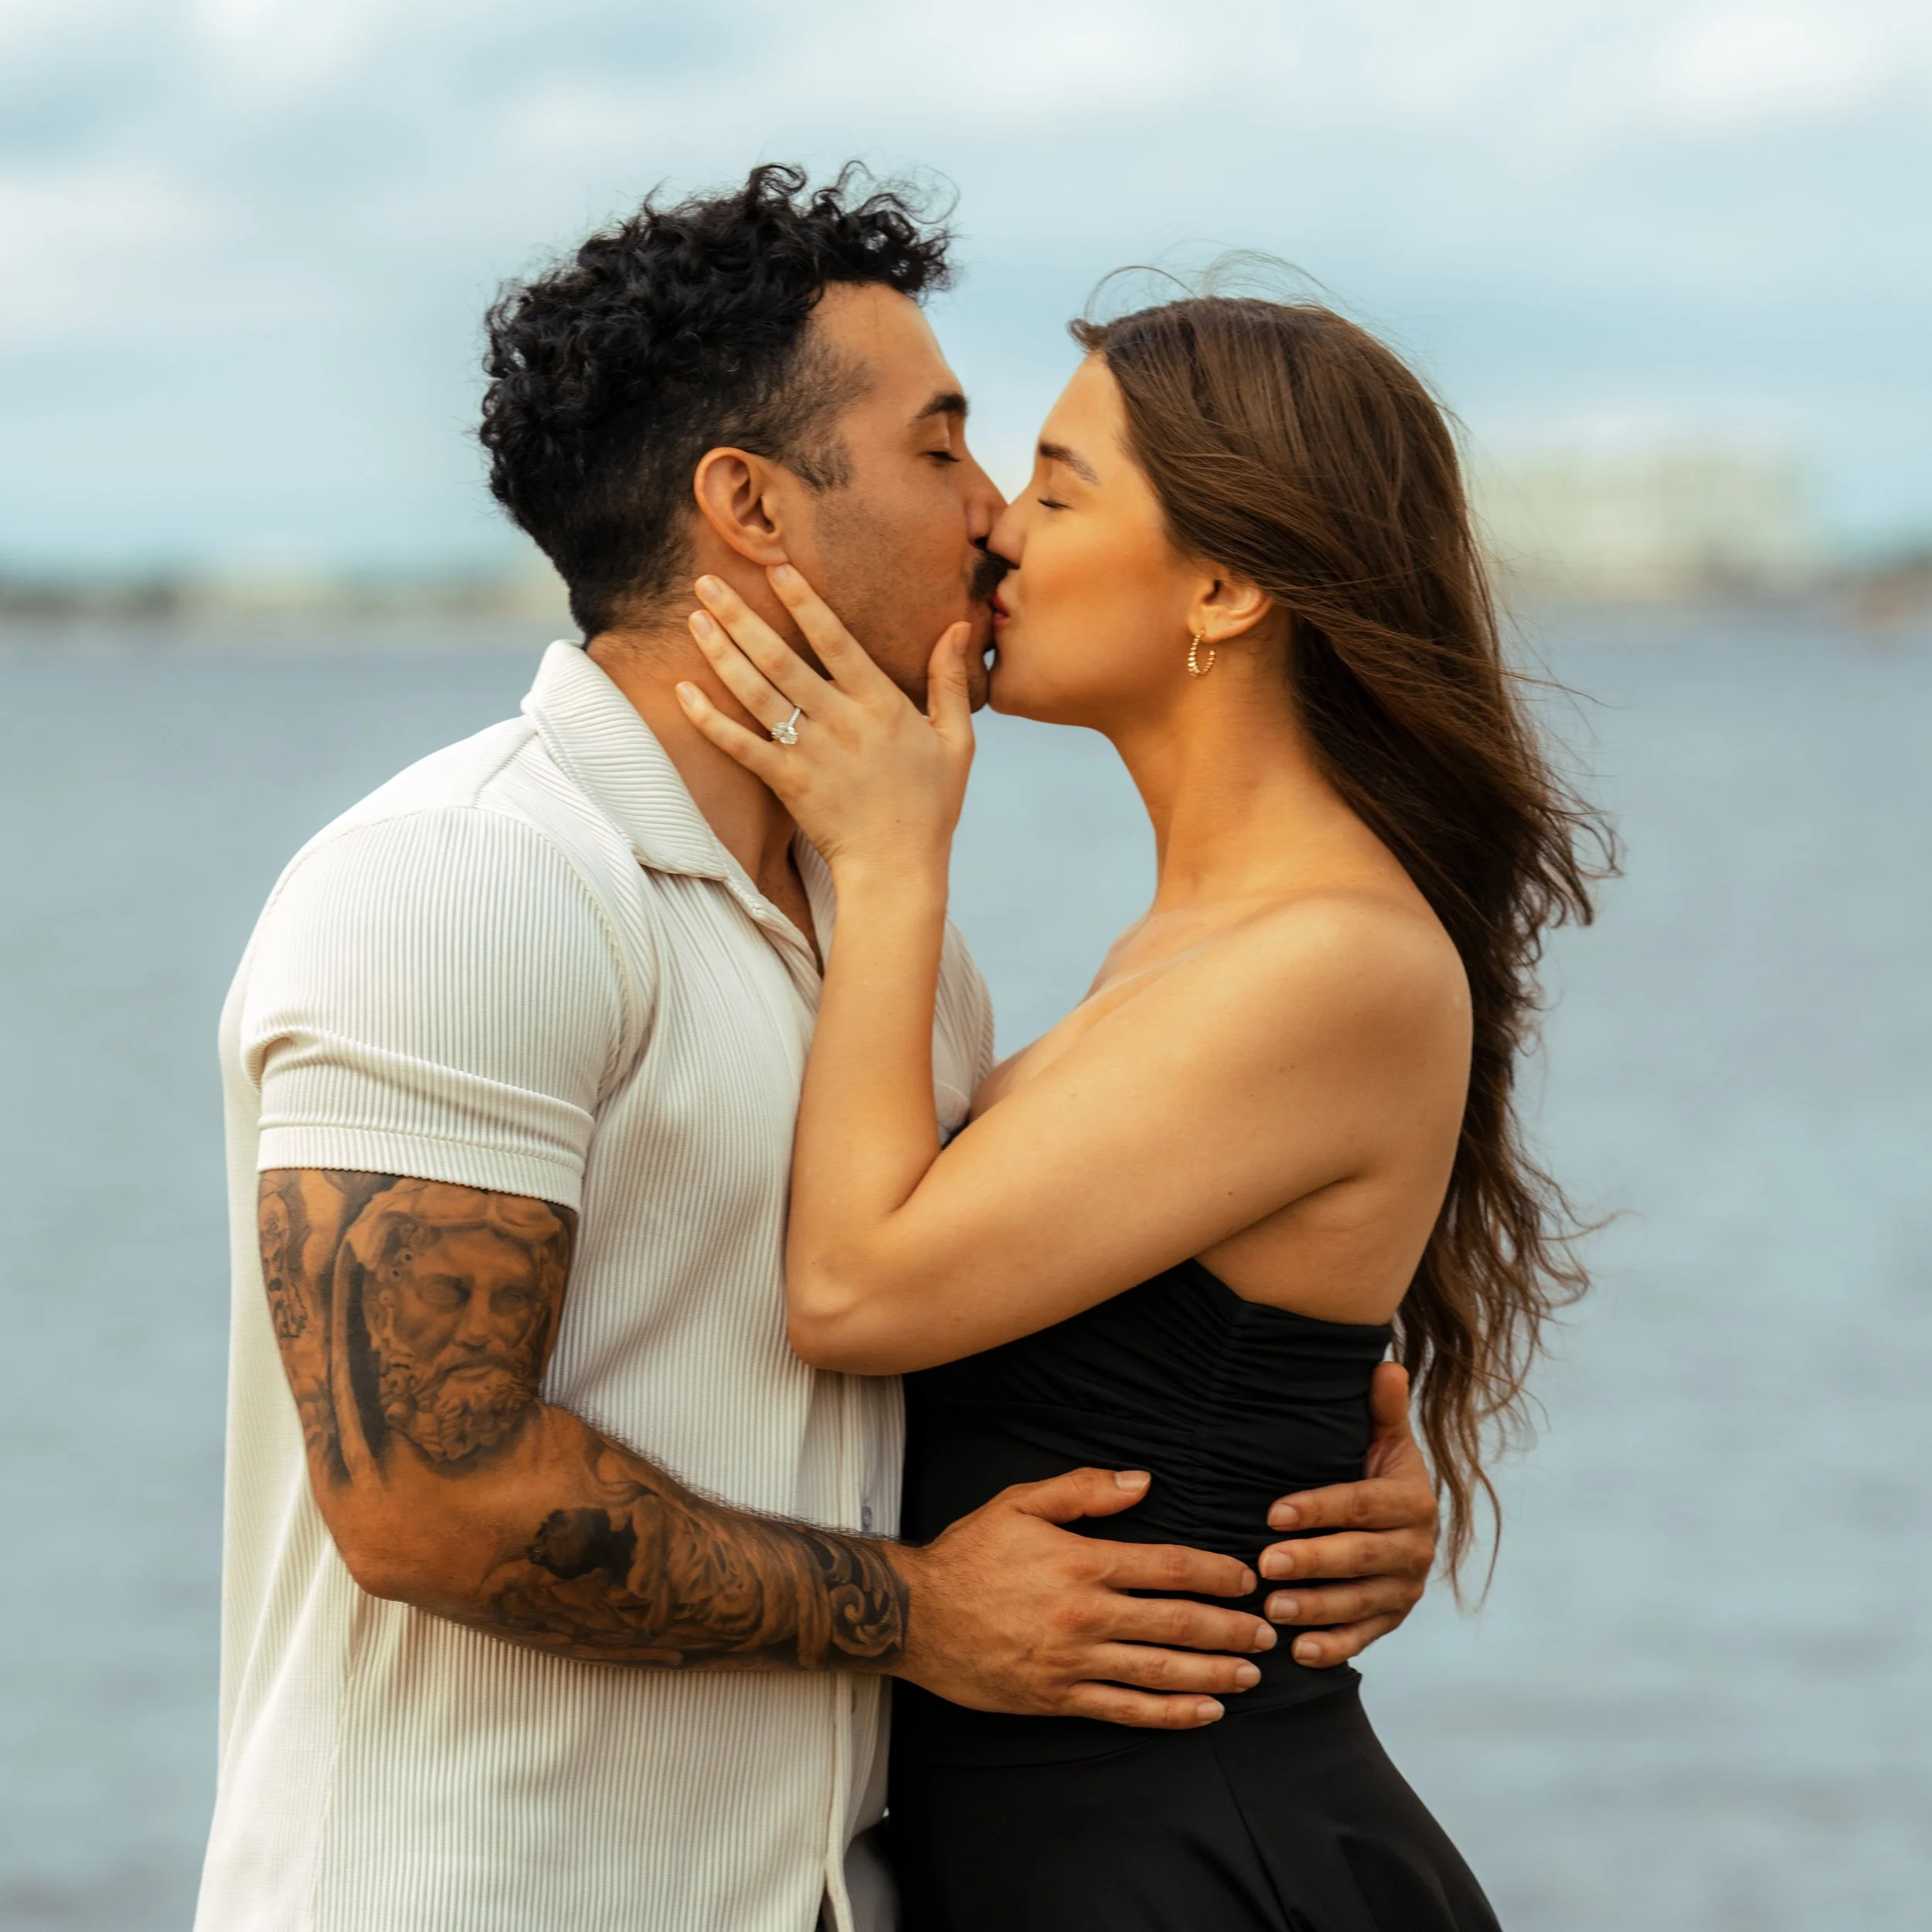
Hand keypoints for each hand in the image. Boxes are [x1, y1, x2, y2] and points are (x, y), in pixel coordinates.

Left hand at [675, 564, 974, 881]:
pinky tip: (684, 691)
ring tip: (694, 621)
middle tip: (707, 584)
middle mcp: (841, 721)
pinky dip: (709, 720)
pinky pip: (740, 746)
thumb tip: (956, 625)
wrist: (898, 869)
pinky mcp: (787, 784)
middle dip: (741, 617)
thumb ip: (950, 681)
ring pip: (756, 693)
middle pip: (781, 658)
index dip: (803, 601)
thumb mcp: (957, 741)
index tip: (775, 567)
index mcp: (881, 704)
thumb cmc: (930, 806)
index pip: (836, 639)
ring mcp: (810, 752)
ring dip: (721, 654)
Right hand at [891, 1466, 1277, 1729]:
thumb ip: (1084, 1489)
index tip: (1247, 1579)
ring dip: (1212, 1674)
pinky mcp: (1057, 1698)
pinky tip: (1204, 1713)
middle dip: (1230, 1629)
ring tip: (1250, 1675)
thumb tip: (1144, 1482)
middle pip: (1176, 1623)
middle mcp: (1085, 1615)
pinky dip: (1170, 1714)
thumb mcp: (1021, 1503)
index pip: (1169, 1568)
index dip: (1216, 1574)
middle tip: (1268, 1633)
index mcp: (1083, 1563)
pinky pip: (1126, 1710)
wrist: (914, 1615)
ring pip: (1160, 1671)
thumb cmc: (969, 1554)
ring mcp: (1073, 1662)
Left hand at [1256, 1362, 1436, 1665]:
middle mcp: (1416, 1547)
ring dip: (1317, 1608)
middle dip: (1313, 1561)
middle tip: (1265, 1565)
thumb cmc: (1374, 1469)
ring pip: (1362, 1601)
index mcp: (1411, 1499)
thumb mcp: (1382, 1439)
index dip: (1319, 1509)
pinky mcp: (1393, 1620)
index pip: (1362, 1504)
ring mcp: (1405, 1588)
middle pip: (1361, 1556)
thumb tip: (1388, 1366)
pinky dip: (1335, 1646)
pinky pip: (1366, 1637)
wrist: (1399, 1520)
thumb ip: (1382, 1409)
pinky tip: (1300, 1652)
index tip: (1273, 1513)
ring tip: (1273, 1609)